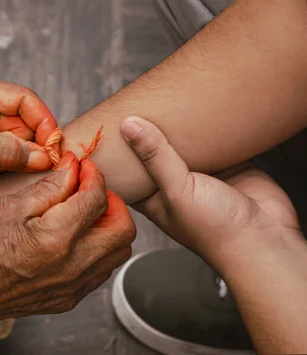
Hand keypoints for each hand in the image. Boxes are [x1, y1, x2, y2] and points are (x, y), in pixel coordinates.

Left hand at [0, 71, 58, 207]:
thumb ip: (5, 149)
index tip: (54, 147)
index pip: (25, 100)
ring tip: (15, 173)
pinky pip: (8, 162)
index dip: (44, 121)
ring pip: (20, 145)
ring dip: (22, 161)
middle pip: (27, 124)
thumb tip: (43, 157)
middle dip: (35, 145)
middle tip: (44, 167)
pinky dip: (9, 171)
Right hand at [0, 153, 135, 302]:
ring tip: (83, 213)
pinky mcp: (69, 299)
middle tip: (89, 191)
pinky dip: (98, 249)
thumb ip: (49, 187)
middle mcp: (73, 266)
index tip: (81, 168)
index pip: (97, 198)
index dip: (93, 176)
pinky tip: (75, 239)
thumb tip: (74, 168)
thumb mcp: (8, 207)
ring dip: (109, 227)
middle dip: (113, 203)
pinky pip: (101, 271)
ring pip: (118, 253)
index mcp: (57, 238)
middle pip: (123, 229)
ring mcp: (73, 287)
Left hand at [120, 116, 301, 266]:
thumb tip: (130, 127)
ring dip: (178, 126)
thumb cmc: (216, 231)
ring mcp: (201, 173)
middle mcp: (175, 185)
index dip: (117, 153)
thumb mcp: (176, 191)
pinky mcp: (227, 163)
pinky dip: (209, 126)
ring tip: (164, 99)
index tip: (106, 128)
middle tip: (134, 104)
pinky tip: (200, 107)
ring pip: (185, 143)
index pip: (128, 172)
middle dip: (147, 133)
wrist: (265, 238)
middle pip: (155, 153)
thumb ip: (154, 157)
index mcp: (153, 198)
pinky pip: (214, 139)